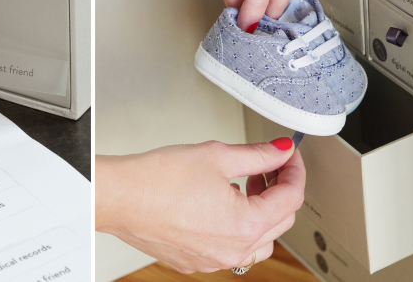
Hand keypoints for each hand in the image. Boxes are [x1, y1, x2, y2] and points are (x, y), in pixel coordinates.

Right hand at [96, 139, 304, 272]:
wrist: (118, 197)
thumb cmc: (156, 179)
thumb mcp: (217, 156)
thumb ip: (257, 155)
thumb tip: (280, 151)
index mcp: (245, 225)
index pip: (291, 198)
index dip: (294, 170)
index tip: (289, 154)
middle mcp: (233, 250)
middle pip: (280, 221)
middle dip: (279, 188)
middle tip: (269, 163)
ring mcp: (213, 260)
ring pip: (259, 241)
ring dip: (262, 212)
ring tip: (246, 184)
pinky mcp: (196, 261)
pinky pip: (231, 248)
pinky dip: (237, 226)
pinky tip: (222, 202)